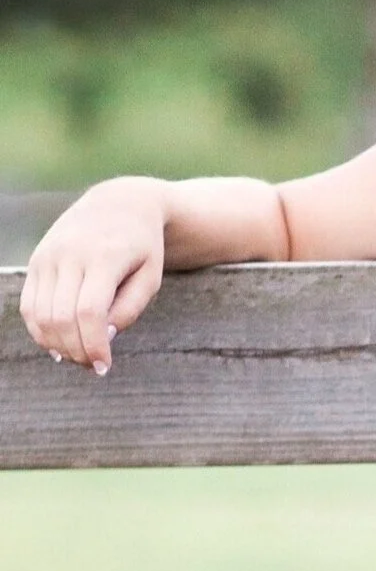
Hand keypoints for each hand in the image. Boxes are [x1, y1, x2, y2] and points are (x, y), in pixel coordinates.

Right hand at [19, 177, 167, 373]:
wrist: (119, 204)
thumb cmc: (142, 247)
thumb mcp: (151, 276)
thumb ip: (129, 308)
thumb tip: (103, 337)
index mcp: (104, 257)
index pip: (89, 312)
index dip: (93, 345)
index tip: (104, 367)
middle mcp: (70, 255)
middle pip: (61, 317)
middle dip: (76, 349)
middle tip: (93, 366)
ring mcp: (48, 256)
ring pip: (40, 314)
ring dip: (56, 344)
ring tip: (78, 356)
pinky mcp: (36, 261)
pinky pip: (29, 304)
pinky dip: (40, 330)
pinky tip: (59, 343)